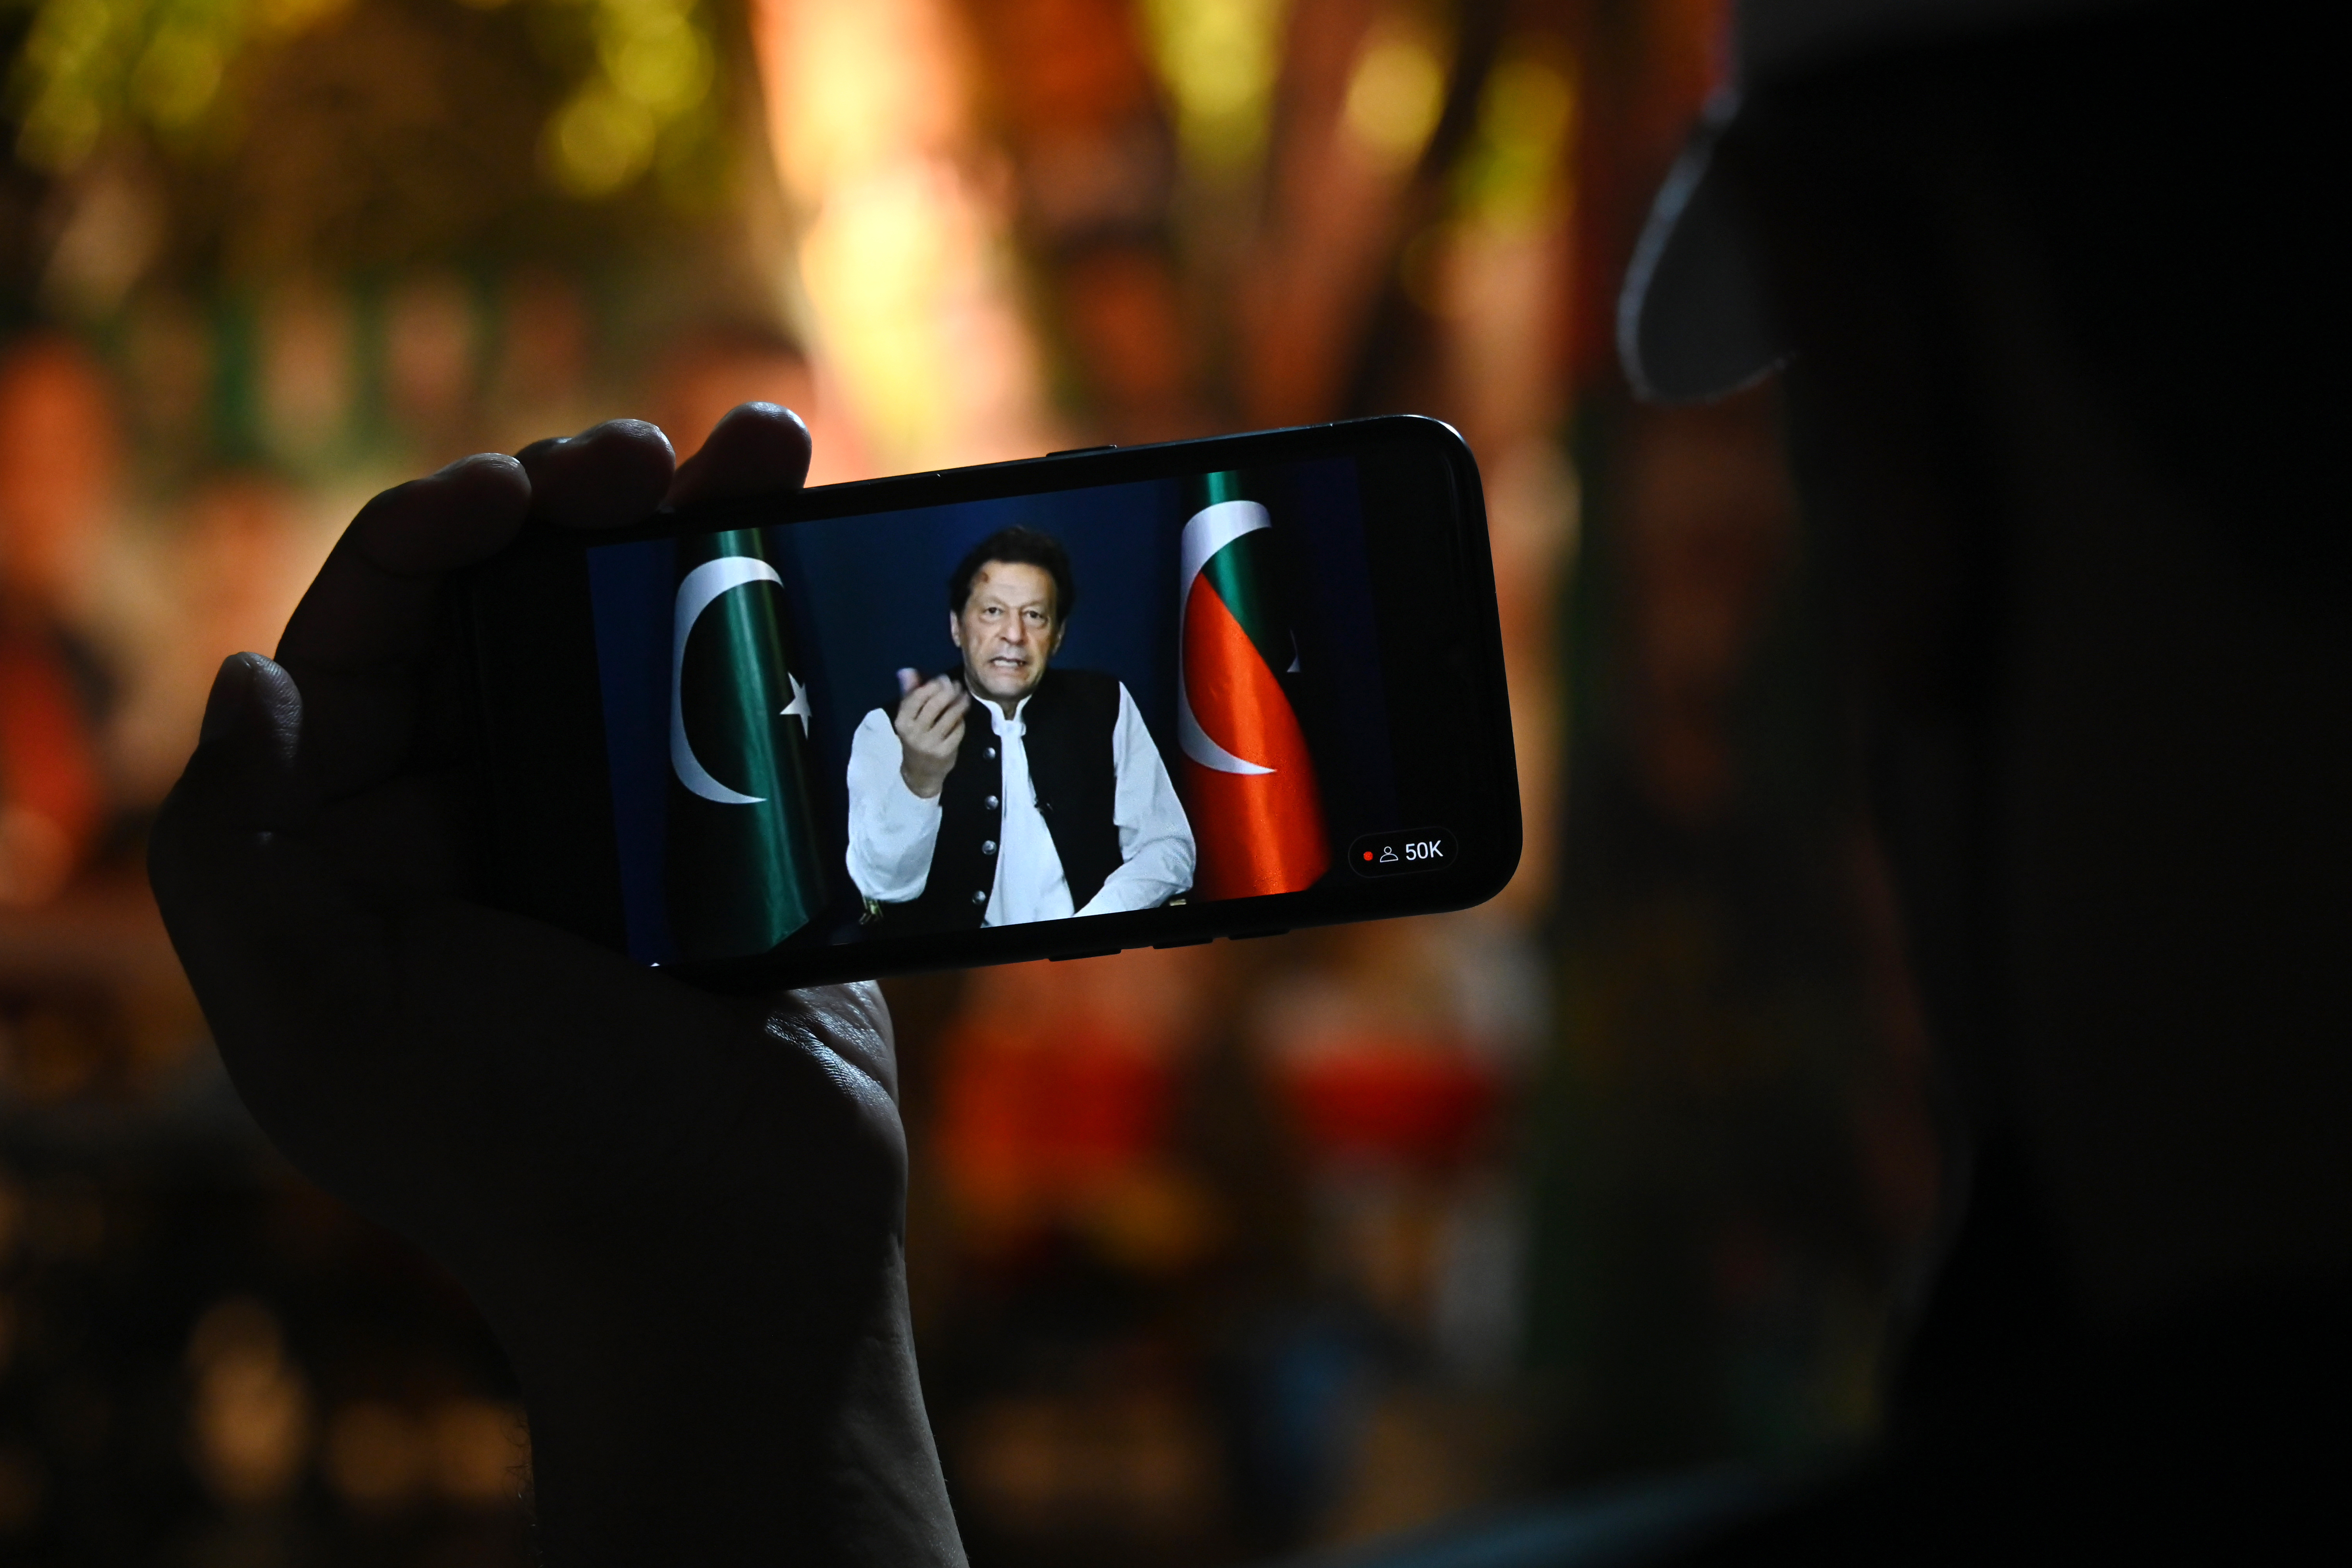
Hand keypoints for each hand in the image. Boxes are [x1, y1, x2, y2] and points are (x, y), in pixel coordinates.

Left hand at [147, 405, 964, 1565]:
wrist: (734, 1261)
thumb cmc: (526, 1156)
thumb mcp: (325, 1028)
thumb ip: (236, 857)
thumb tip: (246, 673)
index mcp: (356, 857)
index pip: (362, 643)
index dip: (425, 537)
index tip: (516, 494)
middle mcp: (476, 826)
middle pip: (506, 610)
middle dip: (566, 507)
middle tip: (646, 455)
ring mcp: (613, 831)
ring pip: (632, 634)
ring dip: (687, 525)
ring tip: (759, 440)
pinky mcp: (732, 849)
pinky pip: (738, 699)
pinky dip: (772, 612)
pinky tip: (813, 533)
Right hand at [893, 669, 967, 798]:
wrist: (920, 772)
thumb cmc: (915, 738)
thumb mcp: (908, 718)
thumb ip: (909, 694)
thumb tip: (906, 671)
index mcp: (902, 721)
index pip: (917, 697)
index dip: (933, 685)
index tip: (943, 678)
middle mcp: (914, 733)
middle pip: (935, 704)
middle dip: (948, 691)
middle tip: (956, 685)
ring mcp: (930, 743)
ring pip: (949, 716)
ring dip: (959, 702)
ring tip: (964, 696)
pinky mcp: (945, 752)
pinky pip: (957, 730)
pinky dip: (961, 720)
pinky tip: (962, 714)